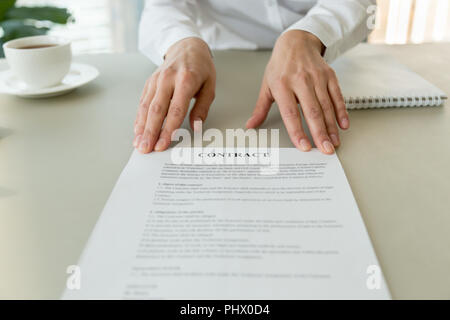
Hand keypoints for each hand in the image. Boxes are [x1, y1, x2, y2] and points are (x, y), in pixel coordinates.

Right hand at [134, 37, 215, 152]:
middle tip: (146, 149)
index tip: (163, 144)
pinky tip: (137, 131)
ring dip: (141, 128)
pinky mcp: (149, 82)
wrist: (187, 46)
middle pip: (157, 110)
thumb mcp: (210, 87)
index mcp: (186, 80)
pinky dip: (139, 118)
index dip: (168, 130)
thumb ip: (203, 108)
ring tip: (139, 144)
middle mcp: (168, 79)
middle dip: (150, 132)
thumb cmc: (201, 68)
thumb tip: (196, 127)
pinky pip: (142, 102)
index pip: (176, 110)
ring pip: (146, 107)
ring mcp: (156, 80)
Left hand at [246, 30, 348, 153]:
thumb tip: (251, 125)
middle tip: (325, 150)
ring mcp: (317, 78)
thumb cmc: (280, 66)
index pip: (290, 113)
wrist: (296, 42)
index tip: (304, 147)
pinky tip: (343, 125)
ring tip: (333, 143)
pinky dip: (341, 112)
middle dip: (320, 133)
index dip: (298, 131)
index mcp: (282, 85)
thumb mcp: (267, 85)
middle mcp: (301, 81)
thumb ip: (260, 108)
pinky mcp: (329, 76)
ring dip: (331, 127)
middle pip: (312, 112)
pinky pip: (337, 96)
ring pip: (326, 106)